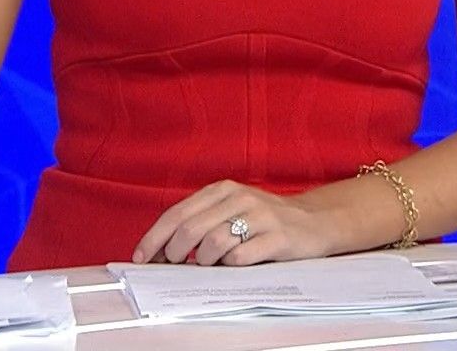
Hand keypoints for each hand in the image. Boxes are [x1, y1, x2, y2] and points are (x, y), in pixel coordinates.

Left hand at [132, 180, 331, 266]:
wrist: (314, 221)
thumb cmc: (265, 219)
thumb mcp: (231, 209)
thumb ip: (202, 221)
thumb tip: (165, 249)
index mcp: (222, 190)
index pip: (178, 213)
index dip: (155, 237)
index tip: (141, 256)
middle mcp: (239, 198)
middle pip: (190, 229)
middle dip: (174, 252)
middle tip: (174, 265)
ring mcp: (259, 216)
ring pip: (213, 243)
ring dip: (203, 261)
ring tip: (209, 265)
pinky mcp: (277, 237)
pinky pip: (242, 256)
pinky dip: (230, 266)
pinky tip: (232, 265)